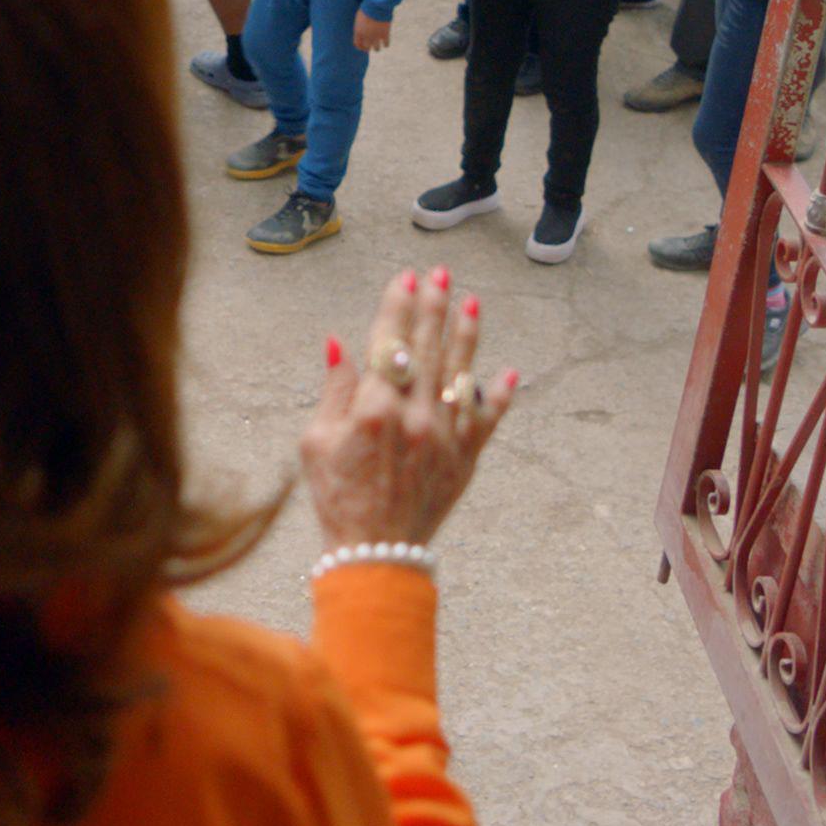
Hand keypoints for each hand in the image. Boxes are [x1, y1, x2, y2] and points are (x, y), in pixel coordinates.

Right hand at [300, 269, 513, 549]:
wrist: (377, 551)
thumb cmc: (337, 496)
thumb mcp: (316, 442)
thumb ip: (333, 390)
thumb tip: (340, 344)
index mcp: (375, 410)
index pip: (390, 342)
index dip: (397, 306)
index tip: (405, 278)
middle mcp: (415, 416)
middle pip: (428, 348)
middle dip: (434, 307)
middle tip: (441, 274)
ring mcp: (445, 437)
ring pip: (461, 373)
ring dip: (466, 335)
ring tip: (471, 302)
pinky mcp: (465, 458)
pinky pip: (487, 419)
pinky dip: (499, 395)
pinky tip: (508, 372)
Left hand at [353, 11, 391, 52]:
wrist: (377, 6)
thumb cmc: (367, 8)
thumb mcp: (359, 17)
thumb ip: (360, 25)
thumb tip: (363, 29)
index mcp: (358, 31)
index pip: (357, 44)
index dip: (360, 47)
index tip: (362, 47)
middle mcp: (366, 36)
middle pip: (366, 47)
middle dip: (367, 48)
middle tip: (369, 48)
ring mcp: (376, 36)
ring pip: (376, 48)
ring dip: (376, 48)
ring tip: (377, 47)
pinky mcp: (385, 34)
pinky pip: (386, 44)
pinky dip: (386, 44)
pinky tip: (385, 44)